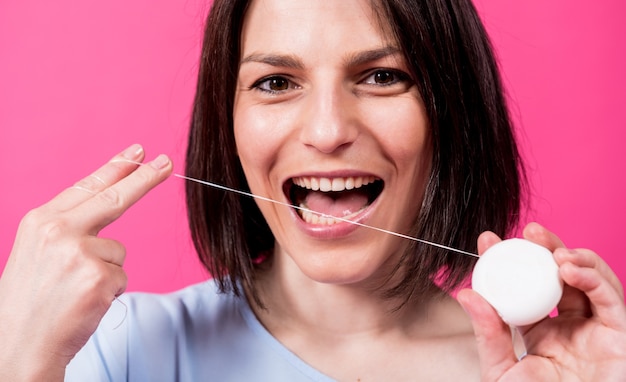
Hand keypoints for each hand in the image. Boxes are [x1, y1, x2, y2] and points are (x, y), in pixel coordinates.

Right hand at [0, 145, 171, 380]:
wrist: (16, 347)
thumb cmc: (30, 303)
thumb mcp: (38, 253)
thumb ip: (70, 228)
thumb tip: (111, 205)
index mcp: (41, 221)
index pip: (87, 187)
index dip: (115, 168)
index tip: (137, 152)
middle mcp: (59, 231)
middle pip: (115, 198)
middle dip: (144, 178)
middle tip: (166, 162)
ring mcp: (80, 254)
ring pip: (119, 251)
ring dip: (107, 271)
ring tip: (75, 291)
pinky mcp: (100, 278)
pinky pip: (122, 277)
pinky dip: (110, 291)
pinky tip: (84, 303)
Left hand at [457, 222, 625, 380]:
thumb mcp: (502, 371)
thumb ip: (488, 334)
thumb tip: (466, 294)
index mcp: (540, 332)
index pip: (523, 287)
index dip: (508, 260)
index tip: (488, 239)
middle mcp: (570, 326)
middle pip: (559, 276)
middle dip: (546, 248)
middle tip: (528, 230)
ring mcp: (596, 329)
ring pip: (591, 280)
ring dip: (574, 257)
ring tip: (553, 250)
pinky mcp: (621, 335)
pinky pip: (612, 299)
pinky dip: (594, 278)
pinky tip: (570, 268)